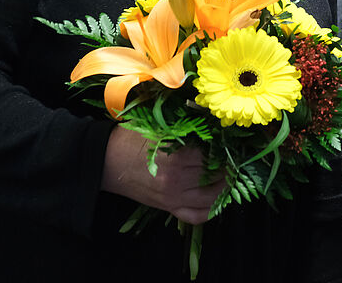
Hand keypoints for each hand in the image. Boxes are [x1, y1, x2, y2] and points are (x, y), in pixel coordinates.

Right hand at [100, 126, 224, 223]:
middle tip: (236, 155)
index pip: (214, 153)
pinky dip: (212, 209)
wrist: (104, 161)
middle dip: (230, 164)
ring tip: (231, 173)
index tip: (234, 140)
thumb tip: (213, 125)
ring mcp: (173, 198)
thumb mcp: (159, 126)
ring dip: (226, 185)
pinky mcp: (168, 208)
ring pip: (213, 197)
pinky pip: (197, 216)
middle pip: (217, 175)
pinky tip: (218, 197)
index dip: (227, 146)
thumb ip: (185, 128)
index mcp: (176, 156)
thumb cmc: (130, 138)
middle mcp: (177, 181)